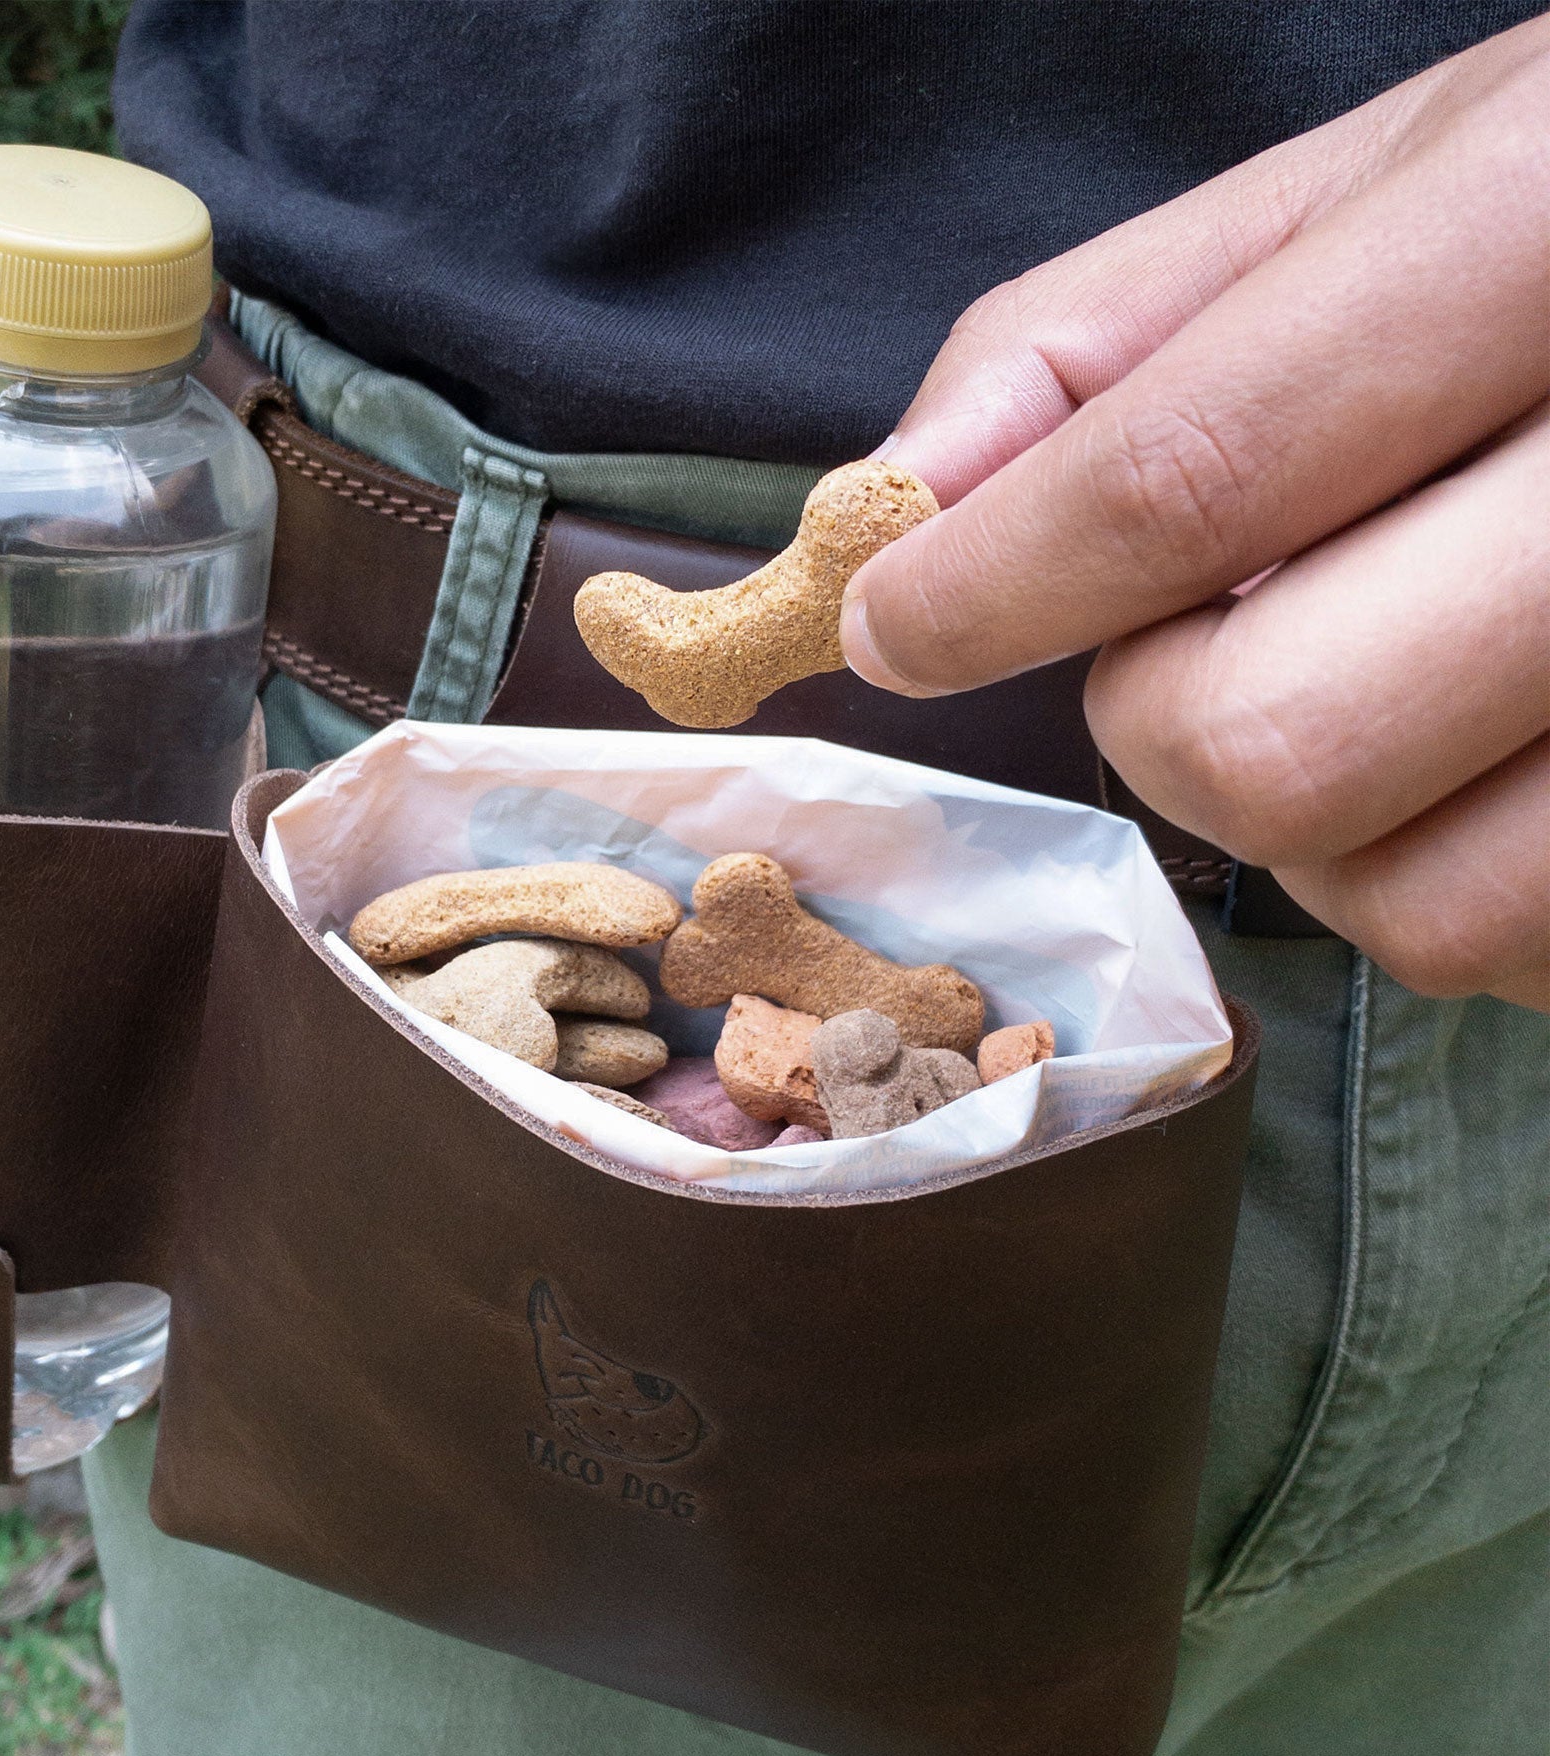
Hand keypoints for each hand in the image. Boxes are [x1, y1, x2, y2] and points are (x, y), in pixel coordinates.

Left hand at [840, 18, 1549, 1010]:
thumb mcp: (1354, 195)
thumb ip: (1091, 342)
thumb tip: (886, 512)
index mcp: (1545, 232)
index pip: (1192, 473)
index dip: (991, 588)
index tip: (892, 629)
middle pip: (1272, 737)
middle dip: (1162, 715)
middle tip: (1201, 626)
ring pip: (1402, 899)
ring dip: (1303, 821)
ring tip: (1358, 672)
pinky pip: (1513, 945)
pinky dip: (1426, 873)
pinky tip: (1462, 743)